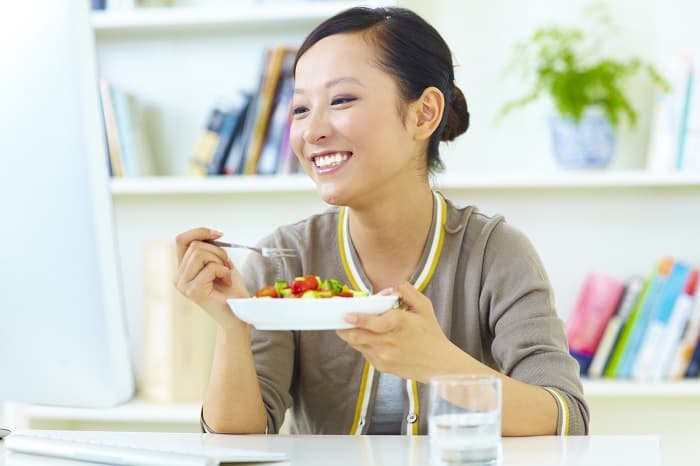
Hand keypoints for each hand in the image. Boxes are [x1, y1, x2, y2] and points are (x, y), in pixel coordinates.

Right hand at [174, 227, 249, 330]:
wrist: (238, 314)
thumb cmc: (231, 290)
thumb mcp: (220, 263)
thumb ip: (210, 250)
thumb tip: (211, 234)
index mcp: (182, 269)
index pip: (181, 240)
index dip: (199, 232)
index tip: (219, 234)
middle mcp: (178, 277)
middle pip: (195, 245)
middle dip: (217, 251)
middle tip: (226, 266)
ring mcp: (184, 285)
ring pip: (201, 254)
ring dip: (220, 261)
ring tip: (225, 275)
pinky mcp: (194, 291)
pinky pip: (210, 268)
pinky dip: (224, 271)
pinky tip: (226, 282)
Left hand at [336, 281, 456, 381]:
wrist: (439, 364)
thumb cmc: (430, 333)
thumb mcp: (424, 307)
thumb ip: (408, 292)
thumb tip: (392, 287)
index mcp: (399, 324)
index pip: (373, 323)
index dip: (357, 318)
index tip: (345, 314)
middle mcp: (388, 342)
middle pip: (356, 336)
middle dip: (343, 327)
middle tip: (340, 319)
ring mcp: (384, 356)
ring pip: (357, 344)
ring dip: (351, 335)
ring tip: (350, 326)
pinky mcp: (381, 366)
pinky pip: (364, 352)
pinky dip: (362, 344)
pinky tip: (369, 337)